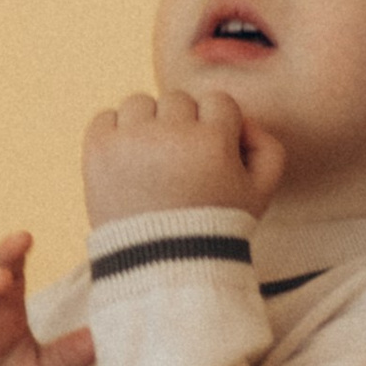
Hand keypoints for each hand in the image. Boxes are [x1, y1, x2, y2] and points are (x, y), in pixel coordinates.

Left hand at [83, 89, 284, 226]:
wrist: (160, 265)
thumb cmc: (212, 227)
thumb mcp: (260, 193)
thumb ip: (267, 148)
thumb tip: (242, 121)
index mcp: (212, 140)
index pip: (217, 101)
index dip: (216, 127)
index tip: (210, 155)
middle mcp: (170, 134)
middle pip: (178, 100)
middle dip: (182, 126)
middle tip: (180, 165)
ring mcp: (130, 141)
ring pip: (140, 103)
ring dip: (147, 126)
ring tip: (152, 164)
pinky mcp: (98, 151)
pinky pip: (105, 117)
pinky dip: (115, 134)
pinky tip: (128, 163)